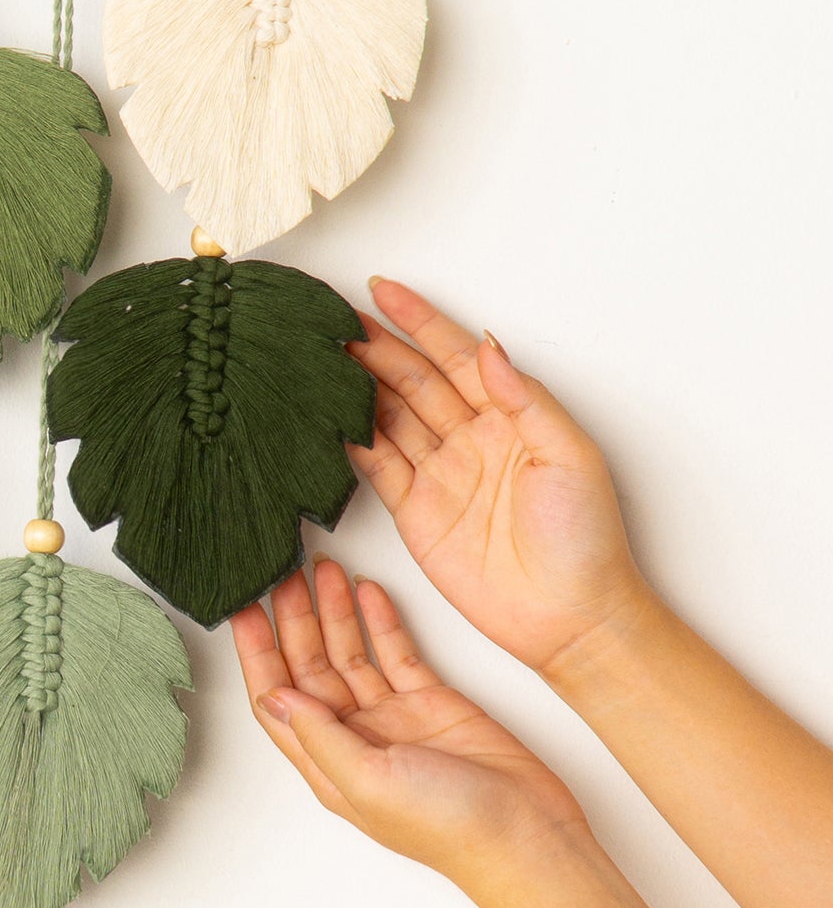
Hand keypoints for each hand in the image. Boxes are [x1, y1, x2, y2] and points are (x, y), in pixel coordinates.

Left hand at [230, 561, 589, 889]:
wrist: (525, 836)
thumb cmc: (447, 827)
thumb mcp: (369, 783)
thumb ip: (321, 738)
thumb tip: (274, 697)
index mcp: (327, 764)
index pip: (277, 701)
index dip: (256, 655)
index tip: (241, 609)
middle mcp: (354, 738)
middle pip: (309, 668)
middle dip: (293, 620)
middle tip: (280, 571)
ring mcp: (392, 718)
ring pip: (350, 654)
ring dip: (334, 612)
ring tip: (319, 566)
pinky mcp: (431, 702)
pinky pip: (396, 653)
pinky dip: (380, 621)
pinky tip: (365, 589)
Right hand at [348, 278, 647, 678]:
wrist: (570, 618)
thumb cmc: (586, 540)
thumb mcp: (570, 456)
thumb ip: (525, 398)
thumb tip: (487, 344)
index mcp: (512, 416)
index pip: (456, 355)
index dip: (419, 321)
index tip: (382, 290)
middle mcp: (472, 438)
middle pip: (413, 379)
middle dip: (375, 346)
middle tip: (333, 319)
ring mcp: (442, 474)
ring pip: (389, 415)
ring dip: (357, 384)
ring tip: (321, 353)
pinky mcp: (417, 513)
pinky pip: (376, 465)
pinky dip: (351, 438)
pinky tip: (328, 413)